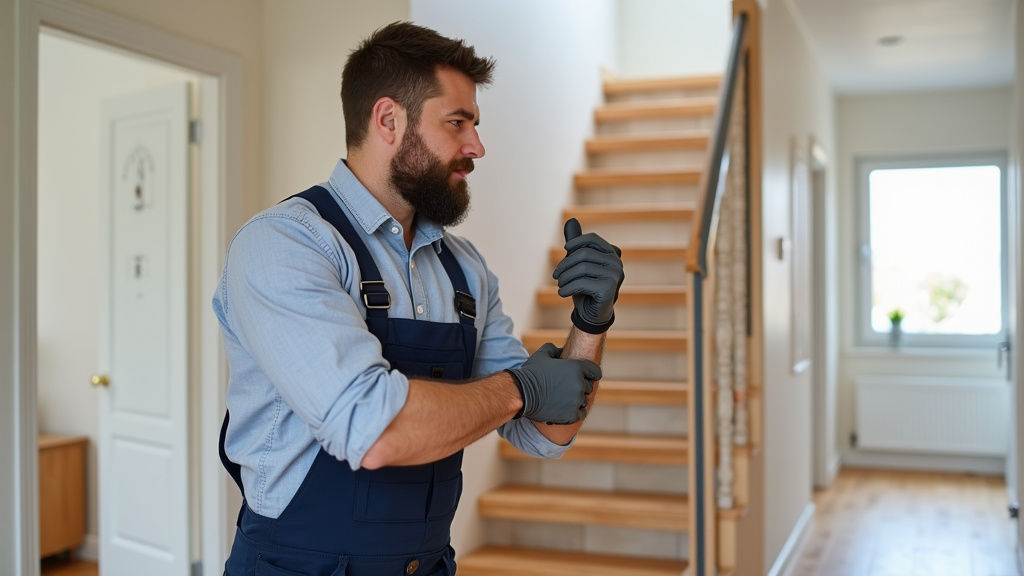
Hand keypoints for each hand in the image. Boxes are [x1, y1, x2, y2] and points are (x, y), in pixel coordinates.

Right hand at [506, 343, 600, 424]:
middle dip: (579, 387)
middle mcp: (579, 384)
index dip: (589, 373)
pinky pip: (581, 413)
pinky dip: (575, 412)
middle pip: (588, 387)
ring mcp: (576, 400)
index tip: (585, 377)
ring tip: (561, 399)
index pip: (595, 371)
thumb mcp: (542, 355)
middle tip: (564, 389)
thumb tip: (561, 350)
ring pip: (584, 401)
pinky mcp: (572, 415)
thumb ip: (554, 349)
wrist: (521, 393)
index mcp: (576, 368)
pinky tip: (565, 409)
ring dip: (576, 400)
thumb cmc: (531, 373)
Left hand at [552, 218, 624, 333]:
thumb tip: (570, 220)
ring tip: (560, 284)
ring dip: (564, 278)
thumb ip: (576, 244)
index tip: (565, 250)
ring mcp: (615, 276)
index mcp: (612, 254)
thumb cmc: (585, 287)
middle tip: (556, 275)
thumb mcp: (579, 264)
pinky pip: (581, 283)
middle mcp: (616, 263)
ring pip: (581, 268)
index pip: (593, 239)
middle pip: (583, 254)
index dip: (576, 242)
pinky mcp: (608, 289)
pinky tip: (562, 293)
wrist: (592, 314)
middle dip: (565, 264)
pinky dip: (567, 288)